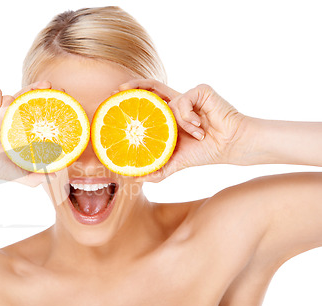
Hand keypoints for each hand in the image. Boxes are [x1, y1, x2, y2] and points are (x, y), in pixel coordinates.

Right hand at [0, 81, 54, 186]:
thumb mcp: (13, 174)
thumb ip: (33, 177)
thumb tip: (55, 177)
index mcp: (17, 131)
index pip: (36, 113)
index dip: (48, 104)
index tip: (63, 99)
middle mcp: (7, 117)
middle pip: (26, 97)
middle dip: (38, 89)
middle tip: (49, 86)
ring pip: (10, 97)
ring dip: (6, 111)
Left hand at [117, 79, 246, 181]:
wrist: (231, 146)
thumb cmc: (206, 151)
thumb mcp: (176, 162)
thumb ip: (158, 170)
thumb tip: (135, 179)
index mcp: (170, 117)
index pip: (148, 102)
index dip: (133, 97)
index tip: (114, 98)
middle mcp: (177, 103)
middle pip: (152, 87)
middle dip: (134, 85)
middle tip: (118, 89)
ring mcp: (189, 96)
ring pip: (168, 100)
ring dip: (179, 121)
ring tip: (197, 134)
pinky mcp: (201, 92)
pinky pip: (183, 101)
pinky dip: (188, 118)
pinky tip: (201, 128)